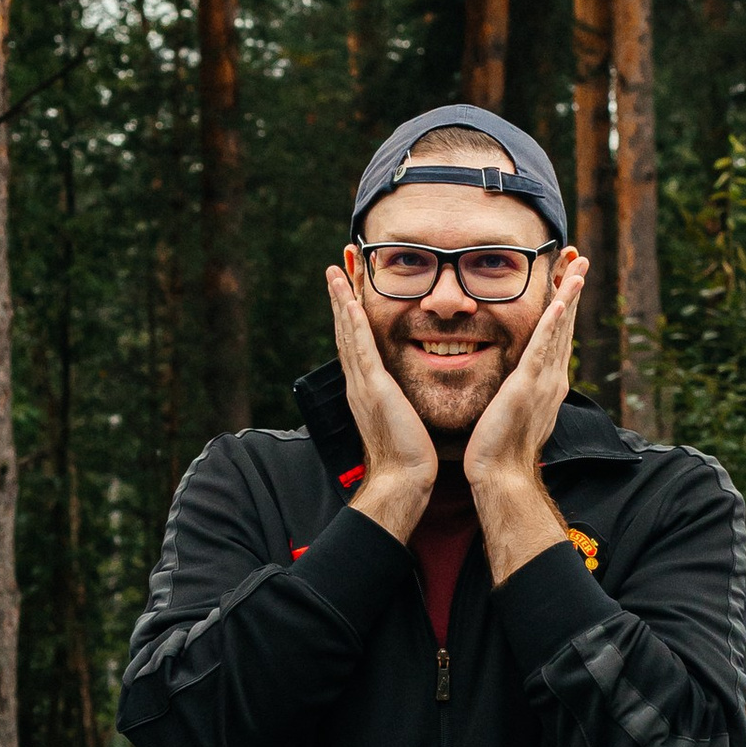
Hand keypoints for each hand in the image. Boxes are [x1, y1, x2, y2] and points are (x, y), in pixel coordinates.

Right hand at [324, 261, 438, 541]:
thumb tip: (409, 389)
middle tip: (336, 266)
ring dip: (341, 299)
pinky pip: (361, 349)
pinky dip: (352, 324)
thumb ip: (403, 398)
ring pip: (348, 333)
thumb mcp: (405, 416)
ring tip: (336, 271)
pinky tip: (349, 301)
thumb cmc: (410, 456)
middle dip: (340, 296)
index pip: (356, 341)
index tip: (348, 286)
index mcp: (367, 388)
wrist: (403, 480)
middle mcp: (359, 382)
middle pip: (345, 330)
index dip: (349, 313)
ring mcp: (363, 384)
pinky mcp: (374, 389)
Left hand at [463, 251, 587, 501]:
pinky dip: (552, 324)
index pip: (558, 335)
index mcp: (547, 382)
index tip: (568, 278)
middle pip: (565, 324)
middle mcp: (552, 378)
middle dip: (573, 290)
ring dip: (569, 296)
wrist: (501, 473)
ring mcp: (544, 381)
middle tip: (581, 260)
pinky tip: (560, 302)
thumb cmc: (499, 447)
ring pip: (559, 329)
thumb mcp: (512, 409)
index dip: (564, 305)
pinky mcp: (528, 386)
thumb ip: (517, 390)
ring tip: (577, 268)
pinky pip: (543, 348)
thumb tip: (515, 380)